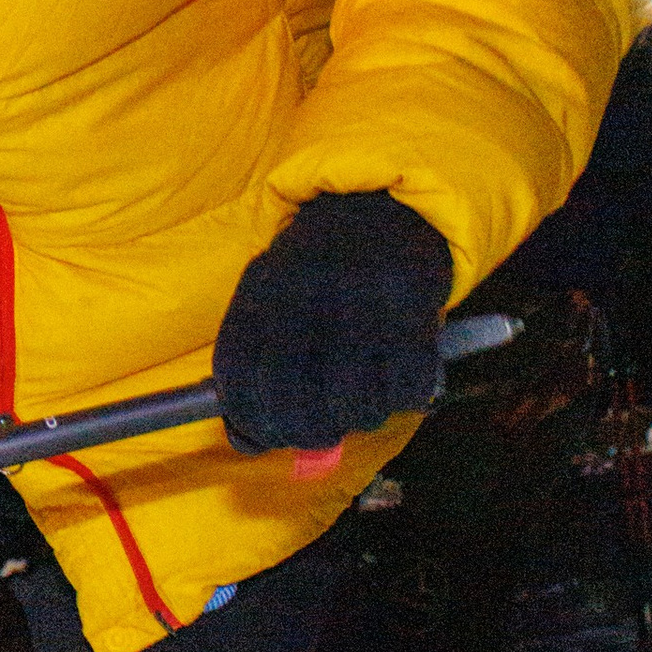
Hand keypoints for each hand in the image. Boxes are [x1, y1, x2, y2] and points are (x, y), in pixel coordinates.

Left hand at [212, 190, 452, 453]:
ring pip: (352, 405)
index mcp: (261, 291)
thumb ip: (255, 371)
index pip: (237, 376)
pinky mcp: (413, 311)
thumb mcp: (272, 303)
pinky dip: (403, 399)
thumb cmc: (319, 275)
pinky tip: (397, 380)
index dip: (246, 421)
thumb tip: (250, 445)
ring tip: (361, 398)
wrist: (384, 206)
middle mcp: (305, 295)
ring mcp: (361, 303)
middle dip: (303, 433)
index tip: (261, 434)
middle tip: (317, 430)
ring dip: (357, 419)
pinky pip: (406, 389)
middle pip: (292, 401)